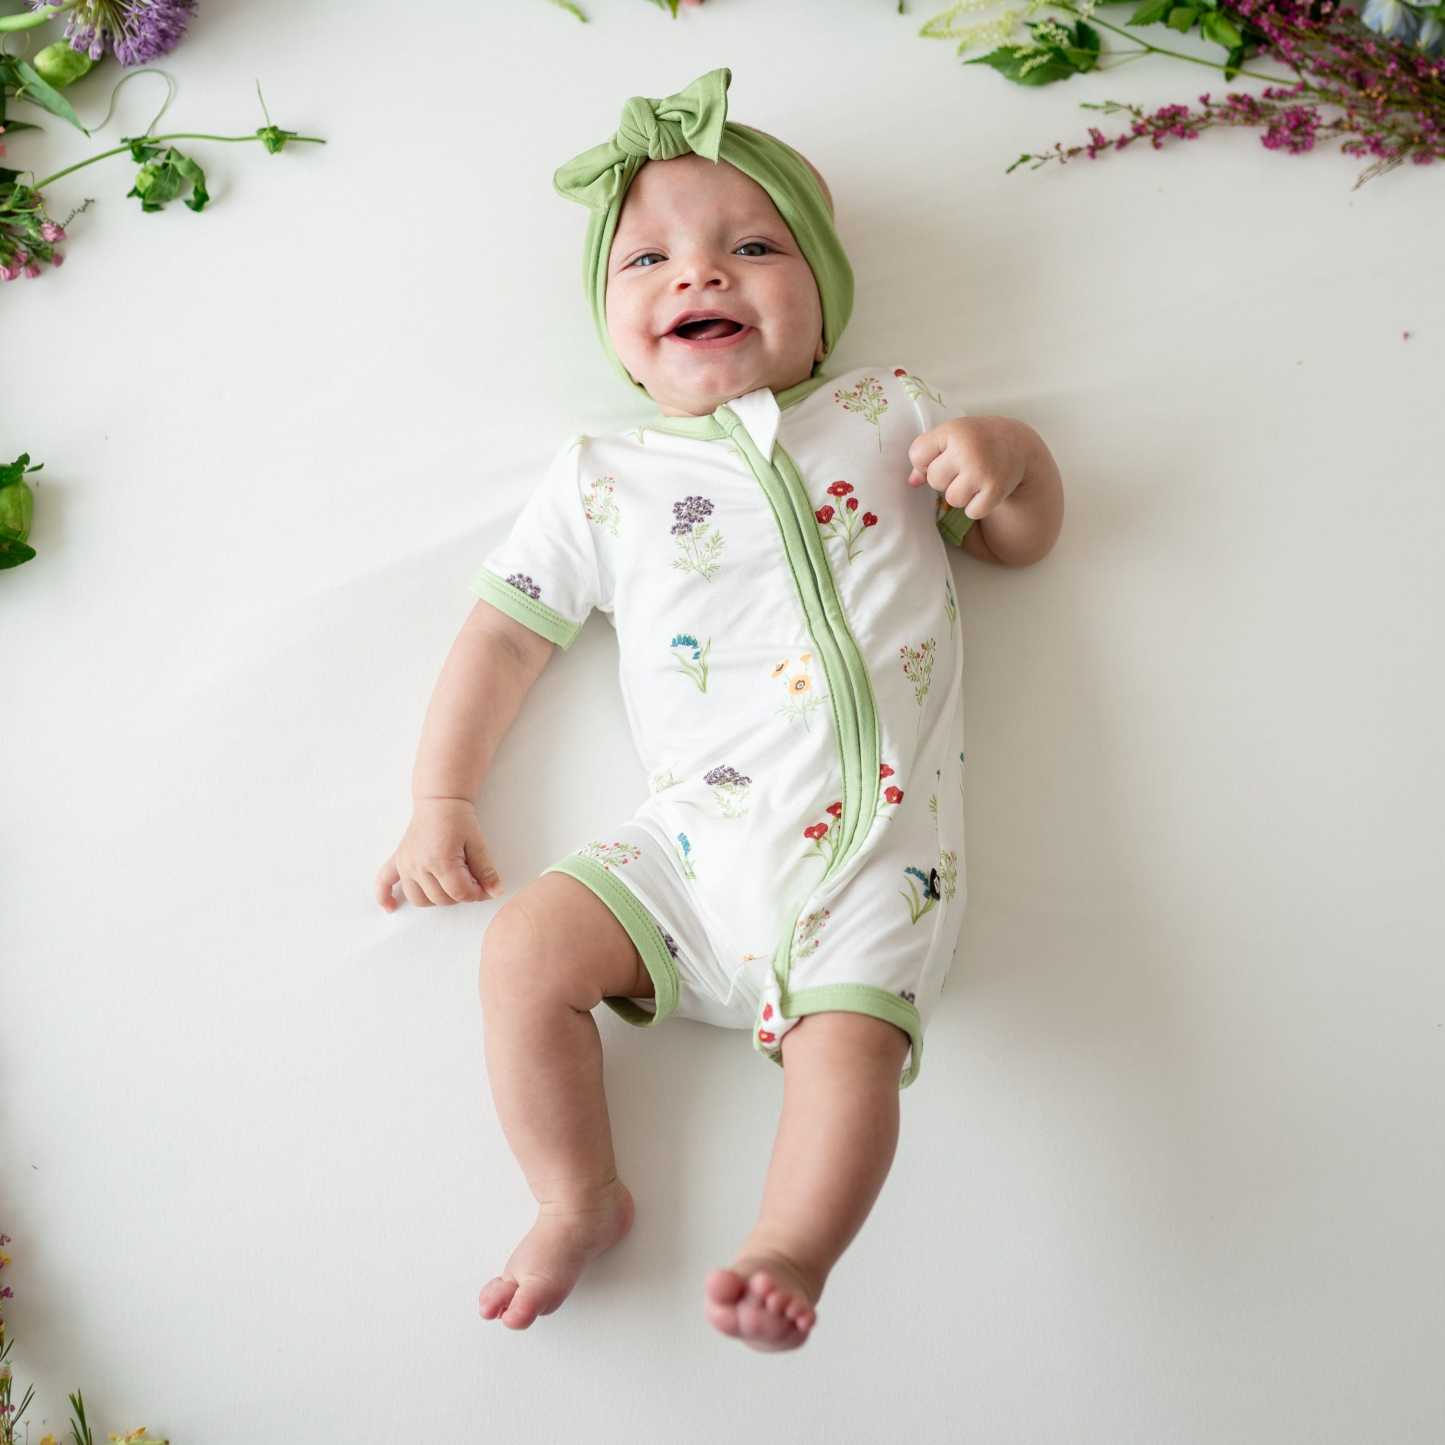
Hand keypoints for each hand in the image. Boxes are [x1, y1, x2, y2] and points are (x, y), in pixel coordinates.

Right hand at [375, 798, 502, 910]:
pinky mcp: (398, 861)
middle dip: (460, 895)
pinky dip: (385, 896)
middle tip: (471, 881)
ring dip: (436, 899)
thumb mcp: (478, 843)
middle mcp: (419, 866)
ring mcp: (406, 864)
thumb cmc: (459, 819)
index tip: (485, 887)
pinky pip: (384, 882)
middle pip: (441, 899)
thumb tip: (496, 892)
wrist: (439, 800)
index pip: (459, 893)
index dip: (477, 894)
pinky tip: (391, 907)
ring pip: (420, 899)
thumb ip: (486, 870)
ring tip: (448, 887)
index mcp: (441, 861)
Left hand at [906, 416, 1028, 521]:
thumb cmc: (976, 440)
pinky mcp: (995, 490)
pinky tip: (986, 489)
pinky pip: (971, 511)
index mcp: (953, 430)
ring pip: (952, 499)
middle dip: (945, 478)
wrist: (1018, 444)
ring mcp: (981, 470)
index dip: (925, 460)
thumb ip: (927, 455)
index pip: (917, 455)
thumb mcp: (952, 437)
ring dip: (961, 494)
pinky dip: (977, 506)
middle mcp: (967, 449)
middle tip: (964, 467)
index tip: (943, 455)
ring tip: (975, 478)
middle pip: (934, 480)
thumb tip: (911, 482)